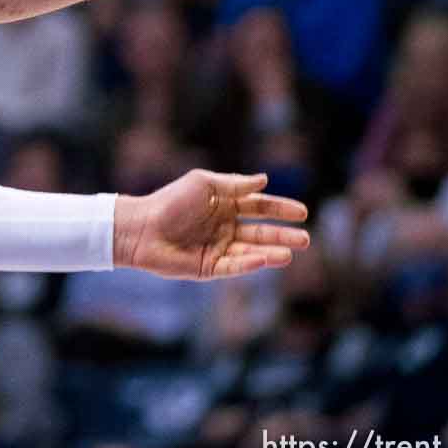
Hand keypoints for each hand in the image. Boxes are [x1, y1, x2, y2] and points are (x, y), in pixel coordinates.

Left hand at [115, 171, 309, 279]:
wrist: (141, 227)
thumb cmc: (170, 201)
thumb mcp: (203, 183)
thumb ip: (234, 184)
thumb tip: (265, 179)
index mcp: (223, 204)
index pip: (259, 205)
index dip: (280, 208)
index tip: (302, 212)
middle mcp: (224, 227)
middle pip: (261, 231)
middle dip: (283, 235)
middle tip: (306, 238)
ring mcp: (218, 248)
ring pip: (252, 252)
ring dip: (272, 252)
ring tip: (291, 252)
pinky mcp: (209, 268)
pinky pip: (235, 266)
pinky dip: (250, 263)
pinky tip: (265, 259)